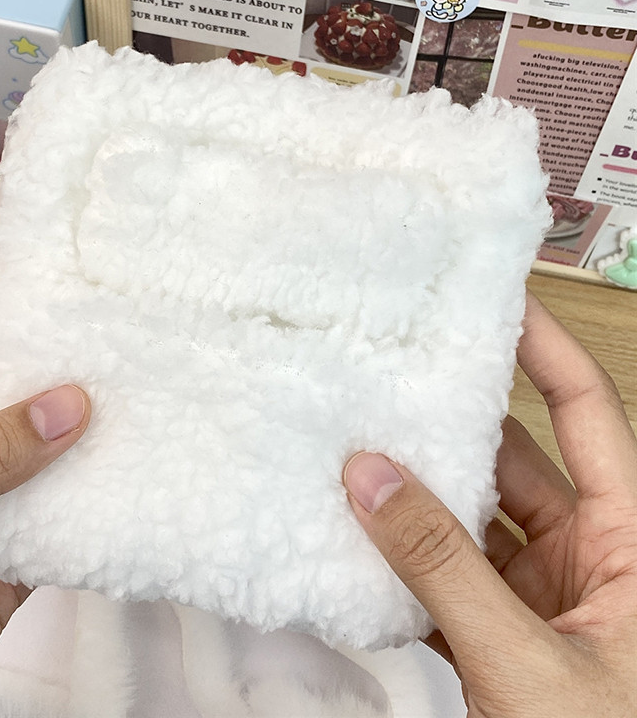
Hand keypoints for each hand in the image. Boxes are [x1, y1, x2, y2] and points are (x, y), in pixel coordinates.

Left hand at [0, 193, 89, 717]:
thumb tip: (63, 408)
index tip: (6, 211)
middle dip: (42, 326)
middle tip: (98, 286)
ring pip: (39, 436)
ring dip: (80, 408)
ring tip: (133, 365)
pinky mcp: (12, 556)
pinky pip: (63, 509)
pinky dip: (97, 489)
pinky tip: (131, 461)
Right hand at [344, 293, 636, 716]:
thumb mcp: (525, 662)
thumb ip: (442, 566)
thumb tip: (366, 475)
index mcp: (633, 542)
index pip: (587, 413)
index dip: (543, 350)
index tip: (490, 299)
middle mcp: (593, 555)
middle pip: (514, 461)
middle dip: (452, 423)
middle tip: (391, 373)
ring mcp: (544, 596)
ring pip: (470, 520)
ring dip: (415, 496)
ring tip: (353, 448)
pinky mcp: (501, 633)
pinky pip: (445, 574)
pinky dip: (401, 560)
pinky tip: (353, 538)